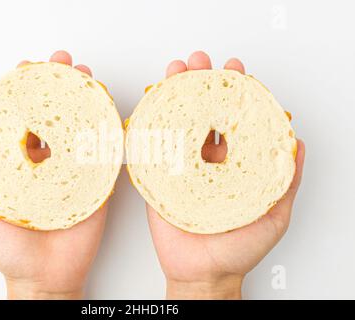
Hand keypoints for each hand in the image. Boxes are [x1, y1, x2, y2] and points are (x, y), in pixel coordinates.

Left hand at [0, 51, 106, 299]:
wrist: (45, 278)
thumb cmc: (11, 250)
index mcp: (24, 165)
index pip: (25, 120)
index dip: (26, 93)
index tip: (27, 69)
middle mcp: (51, 163)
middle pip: (56, 117)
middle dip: (60, 86)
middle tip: (63, 63)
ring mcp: (75, 171)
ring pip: (81, 128)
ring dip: (85, 100)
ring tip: (86, 78)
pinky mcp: (98, 184)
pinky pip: (105, 153)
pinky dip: (107, 130)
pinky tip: (107, 110)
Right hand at [147, 51, 305, 299]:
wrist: (204, 273)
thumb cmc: (239, 249)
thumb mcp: (274, 214)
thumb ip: (286, 181)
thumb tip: (297, 145)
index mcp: (234, 163)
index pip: (234, 119)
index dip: (235, 92)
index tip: (236, 70)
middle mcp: (208, 160)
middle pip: (204, 114)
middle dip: (201, 84)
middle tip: (199, 63)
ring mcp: (182, 167)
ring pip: (179, 123)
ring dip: (175, 96)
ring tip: (174, 73)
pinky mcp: (159, 177)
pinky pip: (154, 147)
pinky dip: (152, 123)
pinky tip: (151, 103)